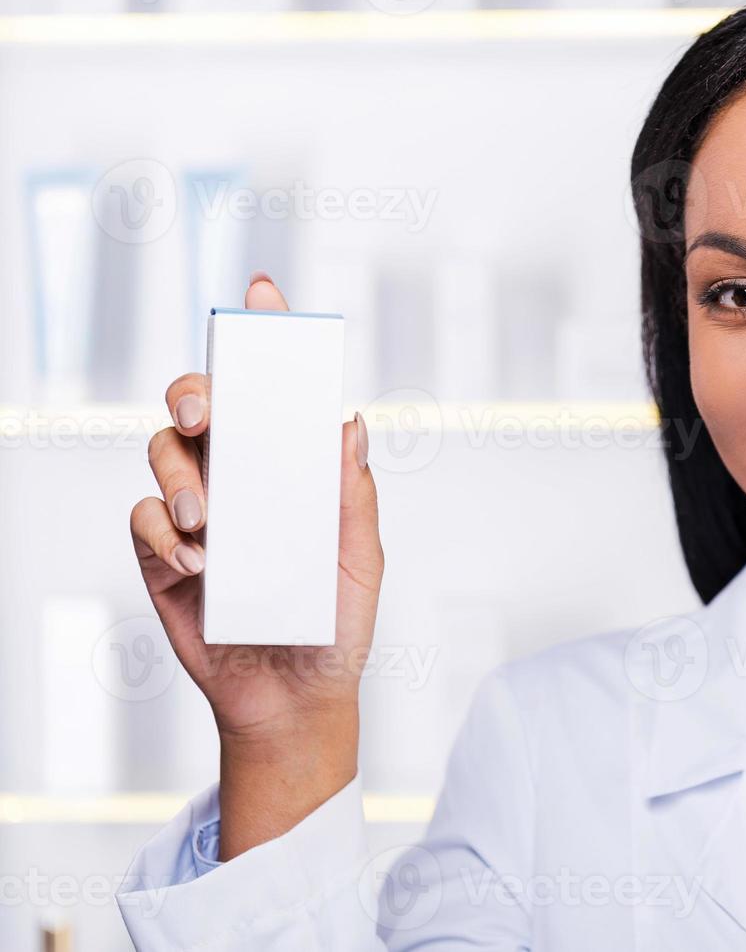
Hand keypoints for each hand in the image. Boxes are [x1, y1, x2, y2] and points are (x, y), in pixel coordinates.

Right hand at [129, 272, 383, 857]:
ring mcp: (196, 511)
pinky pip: (144, 518)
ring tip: (212, 526)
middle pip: (200, 403)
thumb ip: (351, 497)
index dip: (266, 336)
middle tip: (206, 413)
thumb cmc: (335, 625)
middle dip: (196, 391)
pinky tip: (197, 564)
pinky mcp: (162, 553)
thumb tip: (351, 423)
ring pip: (164, 451)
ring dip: (181, 476)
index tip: (264, 288)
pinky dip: (165, 532)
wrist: (293, 699)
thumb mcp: (358, 563)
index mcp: (290, 467)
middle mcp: (239, 476)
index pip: (276, 392)